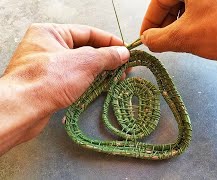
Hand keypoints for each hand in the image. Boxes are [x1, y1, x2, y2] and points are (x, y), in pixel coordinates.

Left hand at [0, 23, 129, 153]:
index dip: (110, 41)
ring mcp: (47, 66)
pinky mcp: (48, 84)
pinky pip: (73, 78)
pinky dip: (89, 81)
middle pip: (85, 48)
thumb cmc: (47, 81)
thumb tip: (122, 53)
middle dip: (106, 58)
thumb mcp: (84, 62)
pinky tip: (101, 86)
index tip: (125, 50)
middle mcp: (47, 46)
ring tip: (116, 77)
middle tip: (123, 66)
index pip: (88, 32)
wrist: (22, 110)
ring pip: (80, 65)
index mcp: (51, 32)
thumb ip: (107, 55)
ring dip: (99, 71)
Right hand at [140, 0, 216, 69]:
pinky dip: (193, 23)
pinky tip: (194, 37)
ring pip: (186, 7)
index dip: (149, 23)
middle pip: (171, 3)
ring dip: (178, 25)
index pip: (157, 1)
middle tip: (162, 43)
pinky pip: (200, 9)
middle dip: (165, 25)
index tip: (146, 38)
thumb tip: (147, 40)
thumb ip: (157, 39)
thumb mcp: (182, 37)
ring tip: (179, 43)